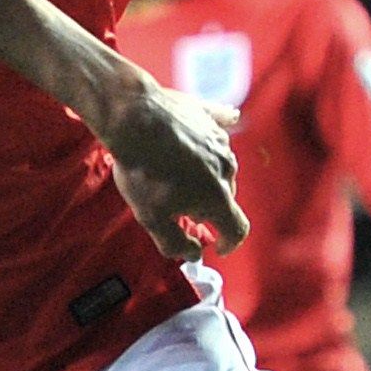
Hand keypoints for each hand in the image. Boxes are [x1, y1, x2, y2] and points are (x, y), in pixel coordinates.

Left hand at [94, 74, 245, 260]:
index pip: (237, 228)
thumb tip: (193, 254)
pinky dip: (214, 139)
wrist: (132, 117)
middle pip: (226, 197)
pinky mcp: (209, 117)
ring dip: (206, 177)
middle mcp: (227, 169)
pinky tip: (217, 129)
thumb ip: (175, 243)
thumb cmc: (142, 170)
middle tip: (182, 209)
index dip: (229, 243)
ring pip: (220, 168)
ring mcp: (220, 141)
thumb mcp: (151, 218)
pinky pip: (219, 129)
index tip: (217, 246)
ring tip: (178, 175)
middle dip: (208, 208)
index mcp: (217, 197)